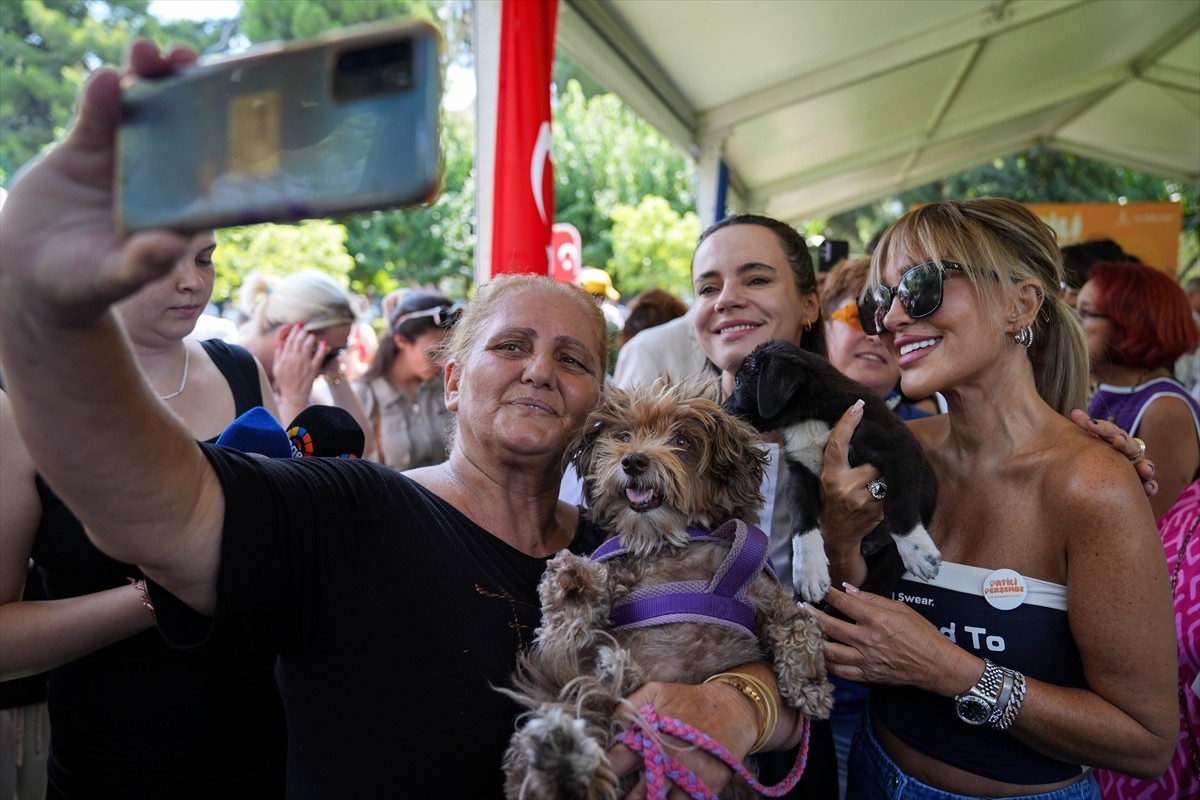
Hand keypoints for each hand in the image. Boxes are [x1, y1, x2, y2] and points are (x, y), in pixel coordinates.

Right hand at [0, 41, 196, 326]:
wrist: (35, 277)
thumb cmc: (86, 285)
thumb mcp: (113, 278)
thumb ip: (141, 264)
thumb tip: (168, 247)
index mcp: (179, 204)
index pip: (210, 162)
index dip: (221, 130)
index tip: (229, 103)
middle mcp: (158, 177)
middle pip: (180, 123)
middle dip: (185, 87)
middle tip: (185, 58)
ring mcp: (123, 159)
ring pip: (139, 109)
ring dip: (145, 77)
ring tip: (146, 51)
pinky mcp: (85, 148)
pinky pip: (96, 114)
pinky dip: (101, 95)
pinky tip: (105, 77)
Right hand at [272, 323, 329, 404]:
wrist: (292, 395)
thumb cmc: (284, 382)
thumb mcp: (277, 367)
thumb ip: (278, 354)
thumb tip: (279, 341)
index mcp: (285, 358)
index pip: (289, 341)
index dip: (294, 331)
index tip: (298, 325)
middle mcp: (294, 359)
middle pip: (298, 341)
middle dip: (302, 332)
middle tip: (306, 327)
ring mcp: (304, 364)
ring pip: (307, 346)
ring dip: (310, 338)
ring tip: (312, 334)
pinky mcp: (313, 369)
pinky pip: (318, 357)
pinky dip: (321, 349)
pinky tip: (324, 343)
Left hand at [605, 680, 755, 798]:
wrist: (732, 708)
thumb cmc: (688, 700)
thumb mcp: (655, 693)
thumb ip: (627, 708)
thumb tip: (609, 727)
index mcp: (650, 737)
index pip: (617, 762)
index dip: (602, 772)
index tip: (593, 777)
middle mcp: (668, 761)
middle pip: (636, 795)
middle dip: (626, 797)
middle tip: (609, 796)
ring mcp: (689, 777)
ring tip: (640, 799)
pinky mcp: (708, 787)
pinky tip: (662, 798)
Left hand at [803, 584, 968, 695]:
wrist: (934, 664)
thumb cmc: (921, 633)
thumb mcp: (900, 608)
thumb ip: (872, 599)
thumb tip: (849, 589)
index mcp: (876, 620)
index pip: (844, 603)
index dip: (827, 594)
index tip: (816, 588)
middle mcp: (867, 640)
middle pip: (830, 626)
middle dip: (811, 615)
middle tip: (800, 608)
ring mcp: (865, 660)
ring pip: (829, 652)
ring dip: (813, 641)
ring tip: (802, 632)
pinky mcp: (866, 675)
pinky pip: (839, 672)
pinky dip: (826, 664)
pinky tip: (817, 656)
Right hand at [819, 401, 885, 554]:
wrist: (838, 537)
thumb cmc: (833, 502)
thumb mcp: (828, 480)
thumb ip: (839, 462)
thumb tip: (857, 434)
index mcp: (830, 476)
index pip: (837, 445)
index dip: (847, 424)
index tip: (857, 406)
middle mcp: (844, 487)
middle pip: (872, 462)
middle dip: (874, 466)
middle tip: (866, 478)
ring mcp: (861, 500)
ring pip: (884, 476)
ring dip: (884, 480)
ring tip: (872, 491)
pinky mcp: (877, 511)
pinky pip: (891, 492)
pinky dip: (889, 493)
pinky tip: (877, 502)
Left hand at [1069, 409, 1156, 496]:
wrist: (1108, 477)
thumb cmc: (1098, 455)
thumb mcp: (1091, 441)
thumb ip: (1084, 426)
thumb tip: (1074, 411)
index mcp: (1116, 439)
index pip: (1109, 431)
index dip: (1101, 428)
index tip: (1090, 425)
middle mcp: (1130, 451)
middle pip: (1129, 445)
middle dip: (1124, 443)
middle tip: (1118, 440)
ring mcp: (1138, 467)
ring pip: (1145, 465)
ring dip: (1146, 466)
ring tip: (1144, 469)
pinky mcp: (1143, 484)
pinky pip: (1149, 485)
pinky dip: (1150, 486)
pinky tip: (1147, 489)